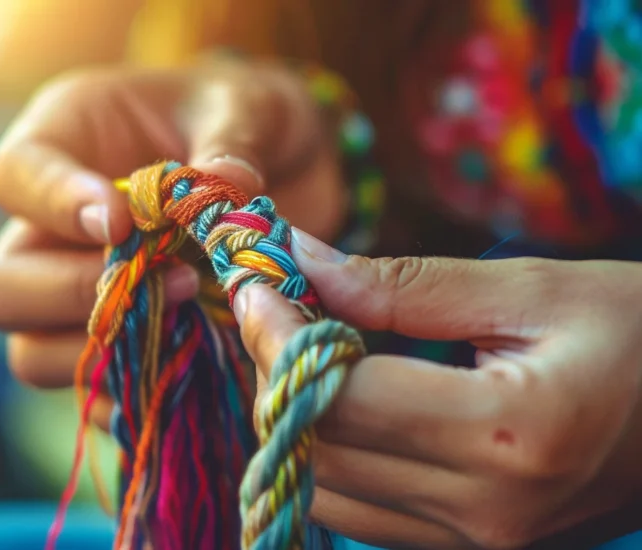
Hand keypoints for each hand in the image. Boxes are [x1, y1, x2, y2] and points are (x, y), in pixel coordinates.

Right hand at [0, 58, 347, 430]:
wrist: (285, 164)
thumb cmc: (249, 117)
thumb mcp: (249, 108)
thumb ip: (232, 144)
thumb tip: (226, 192)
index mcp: (70, 140)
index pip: (18, 176)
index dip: (56, 205)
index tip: (120, 222)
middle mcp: (60, 224)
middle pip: (5, 284)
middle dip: (77, 293)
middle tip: (173, 278)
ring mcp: (85, 285)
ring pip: (34, 348)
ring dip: (107, 347)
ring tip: (191, 309)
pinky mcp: (126, 330)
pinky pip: (96, 384)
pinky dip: (133, 388)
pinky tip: (186, 366)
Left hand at [233, 228, 641, 549]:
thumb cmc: (637, 330)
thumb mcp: (528, 289)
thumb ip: (406, 283)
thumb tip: (307, 263)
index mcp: (507, 434)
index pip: (342, 396)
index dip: (281, 339)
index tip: (258, 287)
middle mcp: (487, 511)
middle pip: (324, 448)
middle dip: (278, 374)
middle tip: (278, 310)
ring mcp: (481, 544)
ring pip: (331, 492)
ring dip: (298, 418)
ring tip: (307, 351)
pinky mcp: (477, 549)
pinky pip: (367, 514)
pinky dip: (336, 458)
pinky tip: (348, 404)